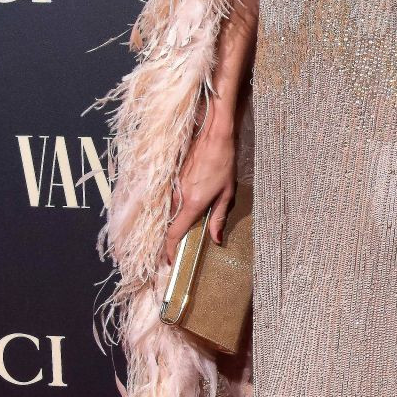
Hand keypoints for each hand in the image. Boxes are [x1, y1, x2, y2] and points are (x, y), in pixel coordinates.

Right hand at [160, 109, 236, 272]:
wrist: (214, 136)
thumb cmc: (224, 163)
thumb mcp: (227, 193)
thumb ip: (219, 217)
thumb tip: (215, 239)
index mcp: (193, 203)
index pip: (175, 233)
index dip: (170, 250)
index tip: (170, 261)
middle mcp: (178, 197)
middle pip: (169, 225)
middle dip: (169, 241)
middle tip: (173, 253)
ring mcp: (173, 186)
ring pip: (168, 212)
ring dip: (171, 225)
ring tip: (176, 236)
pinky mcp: (173, 178)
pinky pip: (170, 199)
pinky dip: (172, 210)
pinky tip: (180, 212)